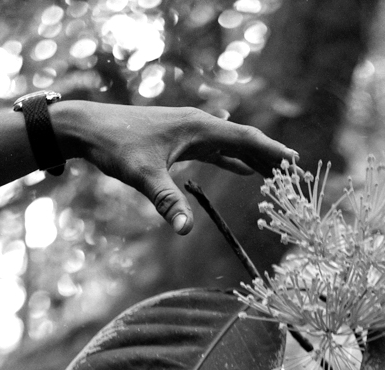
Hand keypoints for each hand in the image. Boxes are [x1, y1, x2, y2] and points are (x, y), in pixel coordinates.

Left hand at [56, 102, 297, 233]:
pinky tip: (243, 170)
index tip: (295, 163)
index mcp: (197, 127)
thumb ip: (167, 202)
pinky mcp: (180, 139)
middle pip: (243, 140)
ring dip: (254, 159)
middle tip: (296, 174)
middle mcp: (198, 124)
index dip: (271, 152)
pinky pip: (216, 149)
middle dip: (269, 157)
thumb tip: (186, 231)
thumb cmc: (116, 146)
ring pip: (231, 144)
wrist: (89, 128)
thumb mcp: (143, 176)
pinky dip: (232, 159)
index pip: (244, 139)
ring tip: (277, 175)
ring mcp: (189, 130)